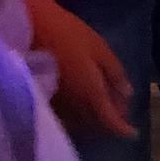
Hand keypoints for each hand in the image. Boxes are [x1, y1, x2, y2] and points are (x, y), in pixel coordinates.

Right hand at [30, 0, 134, 139]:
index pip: (110, 122)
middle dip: (109, 121)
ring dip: (93, 119)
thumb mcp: (99, 48)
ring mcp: (57, 105)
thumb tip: (127, 94)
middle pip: (95, 125)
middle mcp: (74, 107)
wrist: (27, 28)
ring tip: (101, 105)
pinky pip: (65, 117)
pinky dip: (77, 115)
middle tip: (119, 109)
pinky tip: (80, 102)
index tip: (132, 132)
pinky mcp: (43, 99)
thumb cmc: (67, 33)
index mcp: (91, 94)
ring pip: (80, 123)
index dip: (123, 130)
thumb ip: (115, 72)